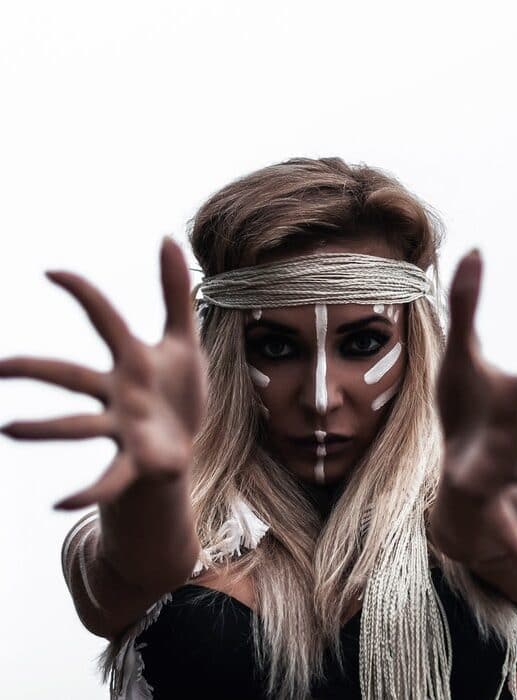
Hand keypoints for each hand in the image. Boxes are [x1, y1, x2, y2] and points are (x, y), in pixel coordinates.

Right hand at [0, 237, 207, 509]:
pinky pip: (109, 477)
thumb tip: (166, 236)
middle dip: (34, 369)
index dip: (84, 294)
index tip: (52, 271)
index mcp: (132, 360)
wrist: (186, 439)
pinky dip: (88, 491)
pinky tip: (59, 505)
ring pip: (78, 426)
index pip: (105, 320)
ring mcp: (123, 427)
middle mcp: (118, 392)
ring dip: (45, 428)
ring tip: (7, 429)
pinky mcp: (137, 459)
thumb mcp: (184, 339)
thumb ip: (175, 292)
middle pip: (71, 376)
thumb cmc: (178, 388)